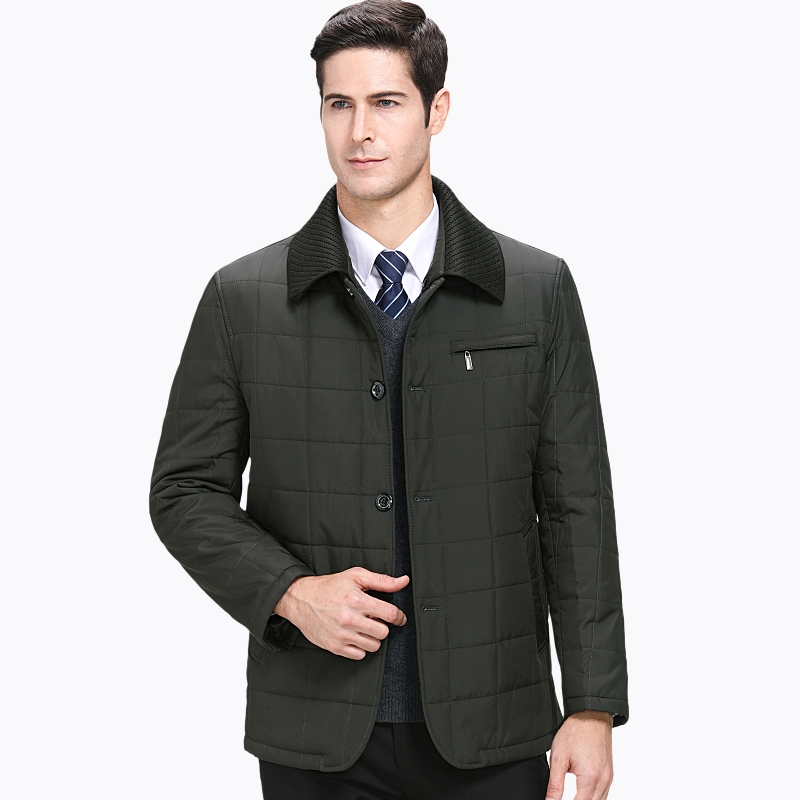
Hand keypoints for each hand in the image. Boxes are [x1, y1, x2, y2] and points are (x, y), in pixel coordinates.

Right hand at [273, 567, 408, 658]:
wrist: (301, 600)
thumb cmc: (329, 587)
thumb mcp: (356, 577)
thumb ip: (382, 581)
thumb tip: (404, 582)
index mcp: (357, 600)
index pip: (390, 614)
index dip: (398, 616)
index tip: (397, 617)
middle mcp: (349, 619)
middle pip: (383, 632)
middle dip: (383, 626)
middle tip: (374, 619)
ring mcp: (341, 635)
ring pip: (373, 646)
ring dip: (372, 637)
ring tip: (363, 626)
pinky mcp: (335, 647)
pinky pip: (360, 655)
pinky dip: (360, 647)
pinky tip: (355, 635)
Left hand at [546, 711, 612, 799]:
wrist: (592, 714)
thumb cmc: (576, 731)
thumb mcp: (559, 757)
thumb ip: (555, 785)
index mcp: (590, 778)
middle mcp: (603, 781)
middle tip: (560, 798)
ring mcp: (609, 778)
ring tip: (571, 797)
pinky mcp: (610, 774)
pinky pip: (603, 794)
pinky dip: (593, 798)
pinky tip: (582, 795)